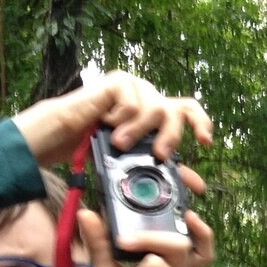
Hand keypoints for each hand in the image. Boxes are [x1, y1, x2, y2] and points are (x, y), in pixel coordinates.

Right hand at [13, 71, 212, 164]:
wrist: (60, 138)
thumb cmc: (94, 149)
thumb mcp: (136, 162)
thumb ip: (164, 167)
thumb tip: (198, 184)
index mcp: (155, 115)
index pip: (188, 110)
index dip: (201, 123)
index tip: (206, 143)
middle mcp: (148, 98)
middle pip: (176, 110)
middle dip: (172, 135)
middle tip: (160, 155)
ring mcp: (133, 87)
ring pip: (155, 108)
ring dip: (138, 132)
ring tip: (119, 143)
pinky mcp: (117, 81)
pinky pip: (132, 102)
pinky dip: (120, 118)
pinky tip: (103, 120)